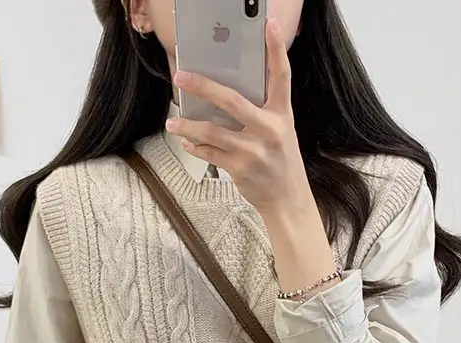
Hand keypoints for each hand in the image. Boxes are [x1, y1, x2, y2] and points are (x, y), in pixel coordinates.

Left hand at [168, 18, 310, 217]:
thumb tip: (226, 94)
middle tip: (181, 77)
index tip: (267, 24)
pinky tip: (186, 141)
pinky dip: (195, 146)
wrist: (287, 200)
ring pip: (212, 131)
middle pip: (231, 100)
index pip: (281, 76)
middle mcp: (269, 130)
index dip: (275, 49)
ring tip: (173, 121)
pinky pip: (210, 152)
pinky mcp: (240, 168)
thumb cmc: (281, 162)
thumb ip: (262, 112)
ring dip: (188, 125)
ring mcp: (253, 150)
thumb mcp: (280, 132)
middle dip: (203, 86)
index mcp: (281, 115)